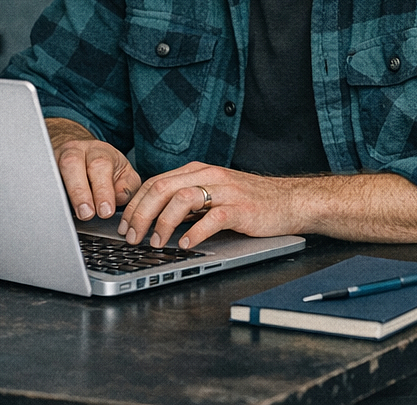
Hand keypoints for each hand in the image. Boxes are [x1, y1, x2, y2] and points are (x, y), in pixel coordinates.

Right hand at [46, 118, 140, 220]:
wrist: (83, 155)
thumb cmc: (106, 169)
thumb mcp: (124, 174)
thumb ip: (127, 186)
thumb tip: (119, 197)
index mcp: (99, 151)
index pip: (101, 165)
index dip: (103, 189)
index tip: (105, 211)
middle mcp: (75, 150)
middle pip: (72, 163)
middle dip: (79, 191)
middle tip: (87, 214)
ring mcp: (54, 159)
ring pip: (52, 170)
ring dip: (60, 194)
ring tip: (67, 214)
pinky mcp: (43, 170)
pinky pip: (41, 181)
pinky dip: (45, 195)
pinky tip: (51, 209)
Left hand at [117, 164, 416, 248]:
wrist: (293, 201)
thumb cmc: (252, 202)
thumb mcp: (215, 194)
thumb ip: (188, 200)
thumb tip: (152, 218)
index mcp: (198, 172)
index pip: (155, 182)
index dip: (134, 204)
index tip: (123, 225)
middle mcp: (209, 176)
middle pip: (162, 188)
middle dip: (140, 214)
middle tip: (131, 237)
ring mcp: (226, 190)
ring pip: (182, 200)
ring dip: (163, 223)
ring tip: (156, 242)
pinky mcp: (241, 208)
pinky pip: (212, 217)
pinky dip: (195, 231)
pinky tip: (186, 244)